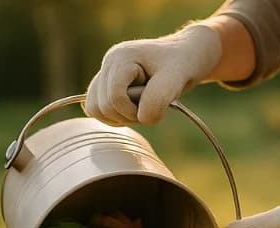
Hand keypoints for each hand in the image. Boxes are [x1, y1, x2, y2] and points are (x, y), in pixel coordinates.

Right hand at [84, 23, 221, 125]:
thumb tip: (140, 118)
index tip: (155, 105)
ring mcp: (104, 74)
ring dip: (121, 118)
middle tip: (152, 104)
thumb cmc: (181, 65)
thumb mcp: (175, 81)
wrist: (184, 57)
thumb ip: (157, 100)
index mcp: (121, 57)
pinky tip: (134, 108)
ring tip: (143, 106)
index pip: (113, 98)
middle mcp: (108, 63)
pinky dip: (116, 117)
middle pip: (102, 107)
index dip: (133, 111)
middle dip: (128, 115)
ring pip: (95, 110)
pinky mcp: (104, 85)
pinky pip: (97, 110)